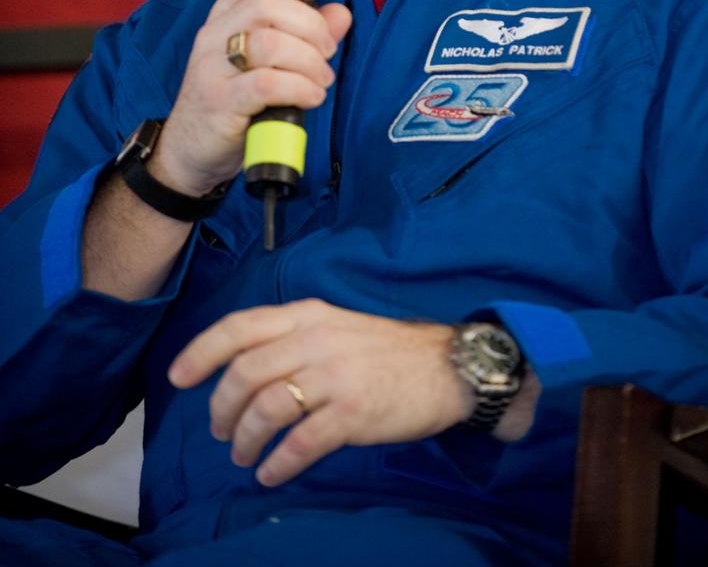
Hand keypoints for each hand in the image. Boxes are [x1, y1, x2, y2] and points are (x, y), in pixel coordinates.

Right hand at [152, 0, 351, 196]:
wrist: (189, 152)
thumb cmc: (234, 102)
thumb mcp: (268, 62)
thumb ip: (306, 34)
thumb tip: (341, 13)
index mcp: (225, 16)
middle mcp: (214, 34)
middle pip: (267, 4)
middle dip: (311, 26)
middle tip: (326, 52)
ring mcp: (212, 68)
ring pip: (270, 43)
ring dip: (309, 61)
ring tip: (320, 80)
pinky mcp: (219, 102)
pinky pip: (267, 84)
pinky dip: (300, 88)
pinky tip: (311, 97)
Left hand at [167, 299, 473, 485]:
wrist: (446, 367)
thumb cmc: (386, 350)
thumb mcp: (336, 326)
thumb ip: (293, 338)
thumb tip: (244, 369)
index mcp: (307, 315)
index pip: (240, 326)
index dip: (202, 351)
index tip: (179, 377)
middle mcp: (315, 340)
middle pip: (244, 373)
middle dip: (221, 408)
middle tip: (220, 431)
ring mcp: (334, 376)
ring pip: (266, 409)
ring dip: (245, 440)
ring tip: (244, 457)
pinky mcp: (352, 412)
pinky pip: (299, 443)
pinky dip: (277, 464)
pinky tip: (272, 474)